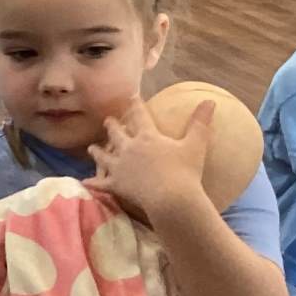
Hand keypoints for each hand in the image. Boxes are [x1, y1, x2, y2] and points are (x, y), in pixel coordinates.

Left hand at [86, 98, 209, 220]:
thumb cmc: (185, 171)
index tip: (130, 97)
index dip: (135, 105)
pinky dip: (93, 182)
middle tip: (107, 120)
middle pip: (117, 134)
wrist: (170, 198)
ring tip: (92, 148)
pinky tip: (85, 181)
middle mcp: (129, 149)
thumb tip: (210, 101)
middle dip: (112, 125)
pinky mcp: (116, 184)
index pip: (139, 116)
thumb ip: (200, 122)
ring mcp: (119, 167)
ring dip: (97, 151)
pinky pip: (101, 183)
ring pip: (104, 156)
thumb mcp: (196, 144)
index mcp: (147, 137)